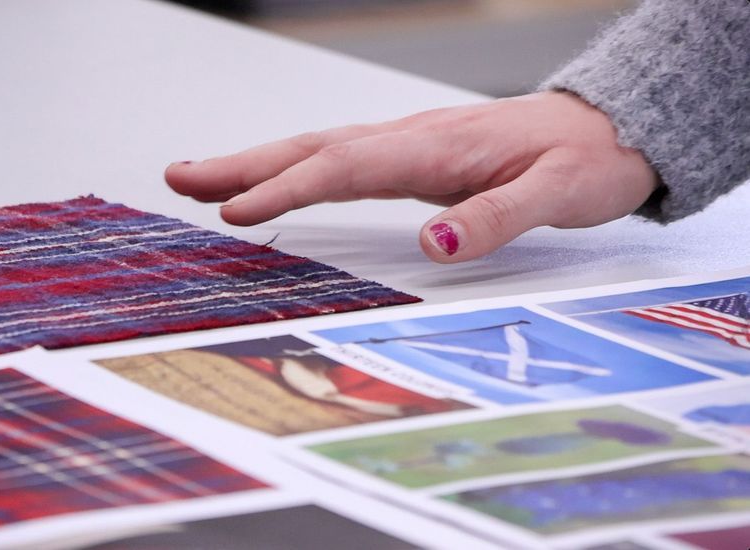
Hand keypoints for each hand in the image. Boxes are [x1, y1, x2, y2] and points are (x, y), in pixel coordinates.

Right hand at [164, 91, 657, 262]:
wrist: (609, 128)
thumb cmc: (584, 161)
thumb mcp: (557, 195)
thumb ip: (493, 220)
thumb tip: (432, 248)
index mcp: (433, 148)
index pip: (343, 167)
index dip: (285, 188)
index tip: (235, 212)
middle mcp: (408, 139)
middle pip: (309, 149)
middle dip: (241, 165)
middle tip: (179, 178)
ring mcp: (405, 144)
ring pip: (316, 150)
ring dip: (256, 164)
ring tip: (202, 179)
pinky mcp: (410, 155)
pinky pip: (336, 158)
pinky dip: (292, 168)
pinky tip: (274, 180)